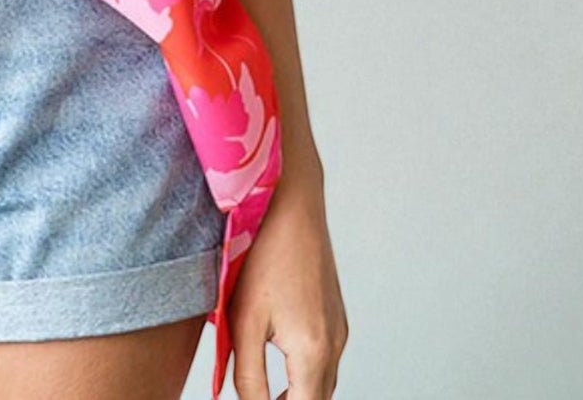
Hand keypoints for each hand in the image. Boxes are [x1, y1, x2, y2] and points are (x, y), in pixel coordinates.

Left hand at [230, 161, 348, 398]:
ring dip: (299, 394)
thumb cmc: (263, 253)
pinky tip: (280, 361)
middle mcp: (334, 343)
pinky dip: (306, 372)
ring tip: (265, 394)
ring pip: (323, 381)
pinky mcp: (335, 312)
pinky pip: (326, 357)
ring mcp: (338, 327)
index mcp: (314, 351)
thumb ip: (248, 375)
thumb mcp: (244, 320)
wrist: (290, 202)